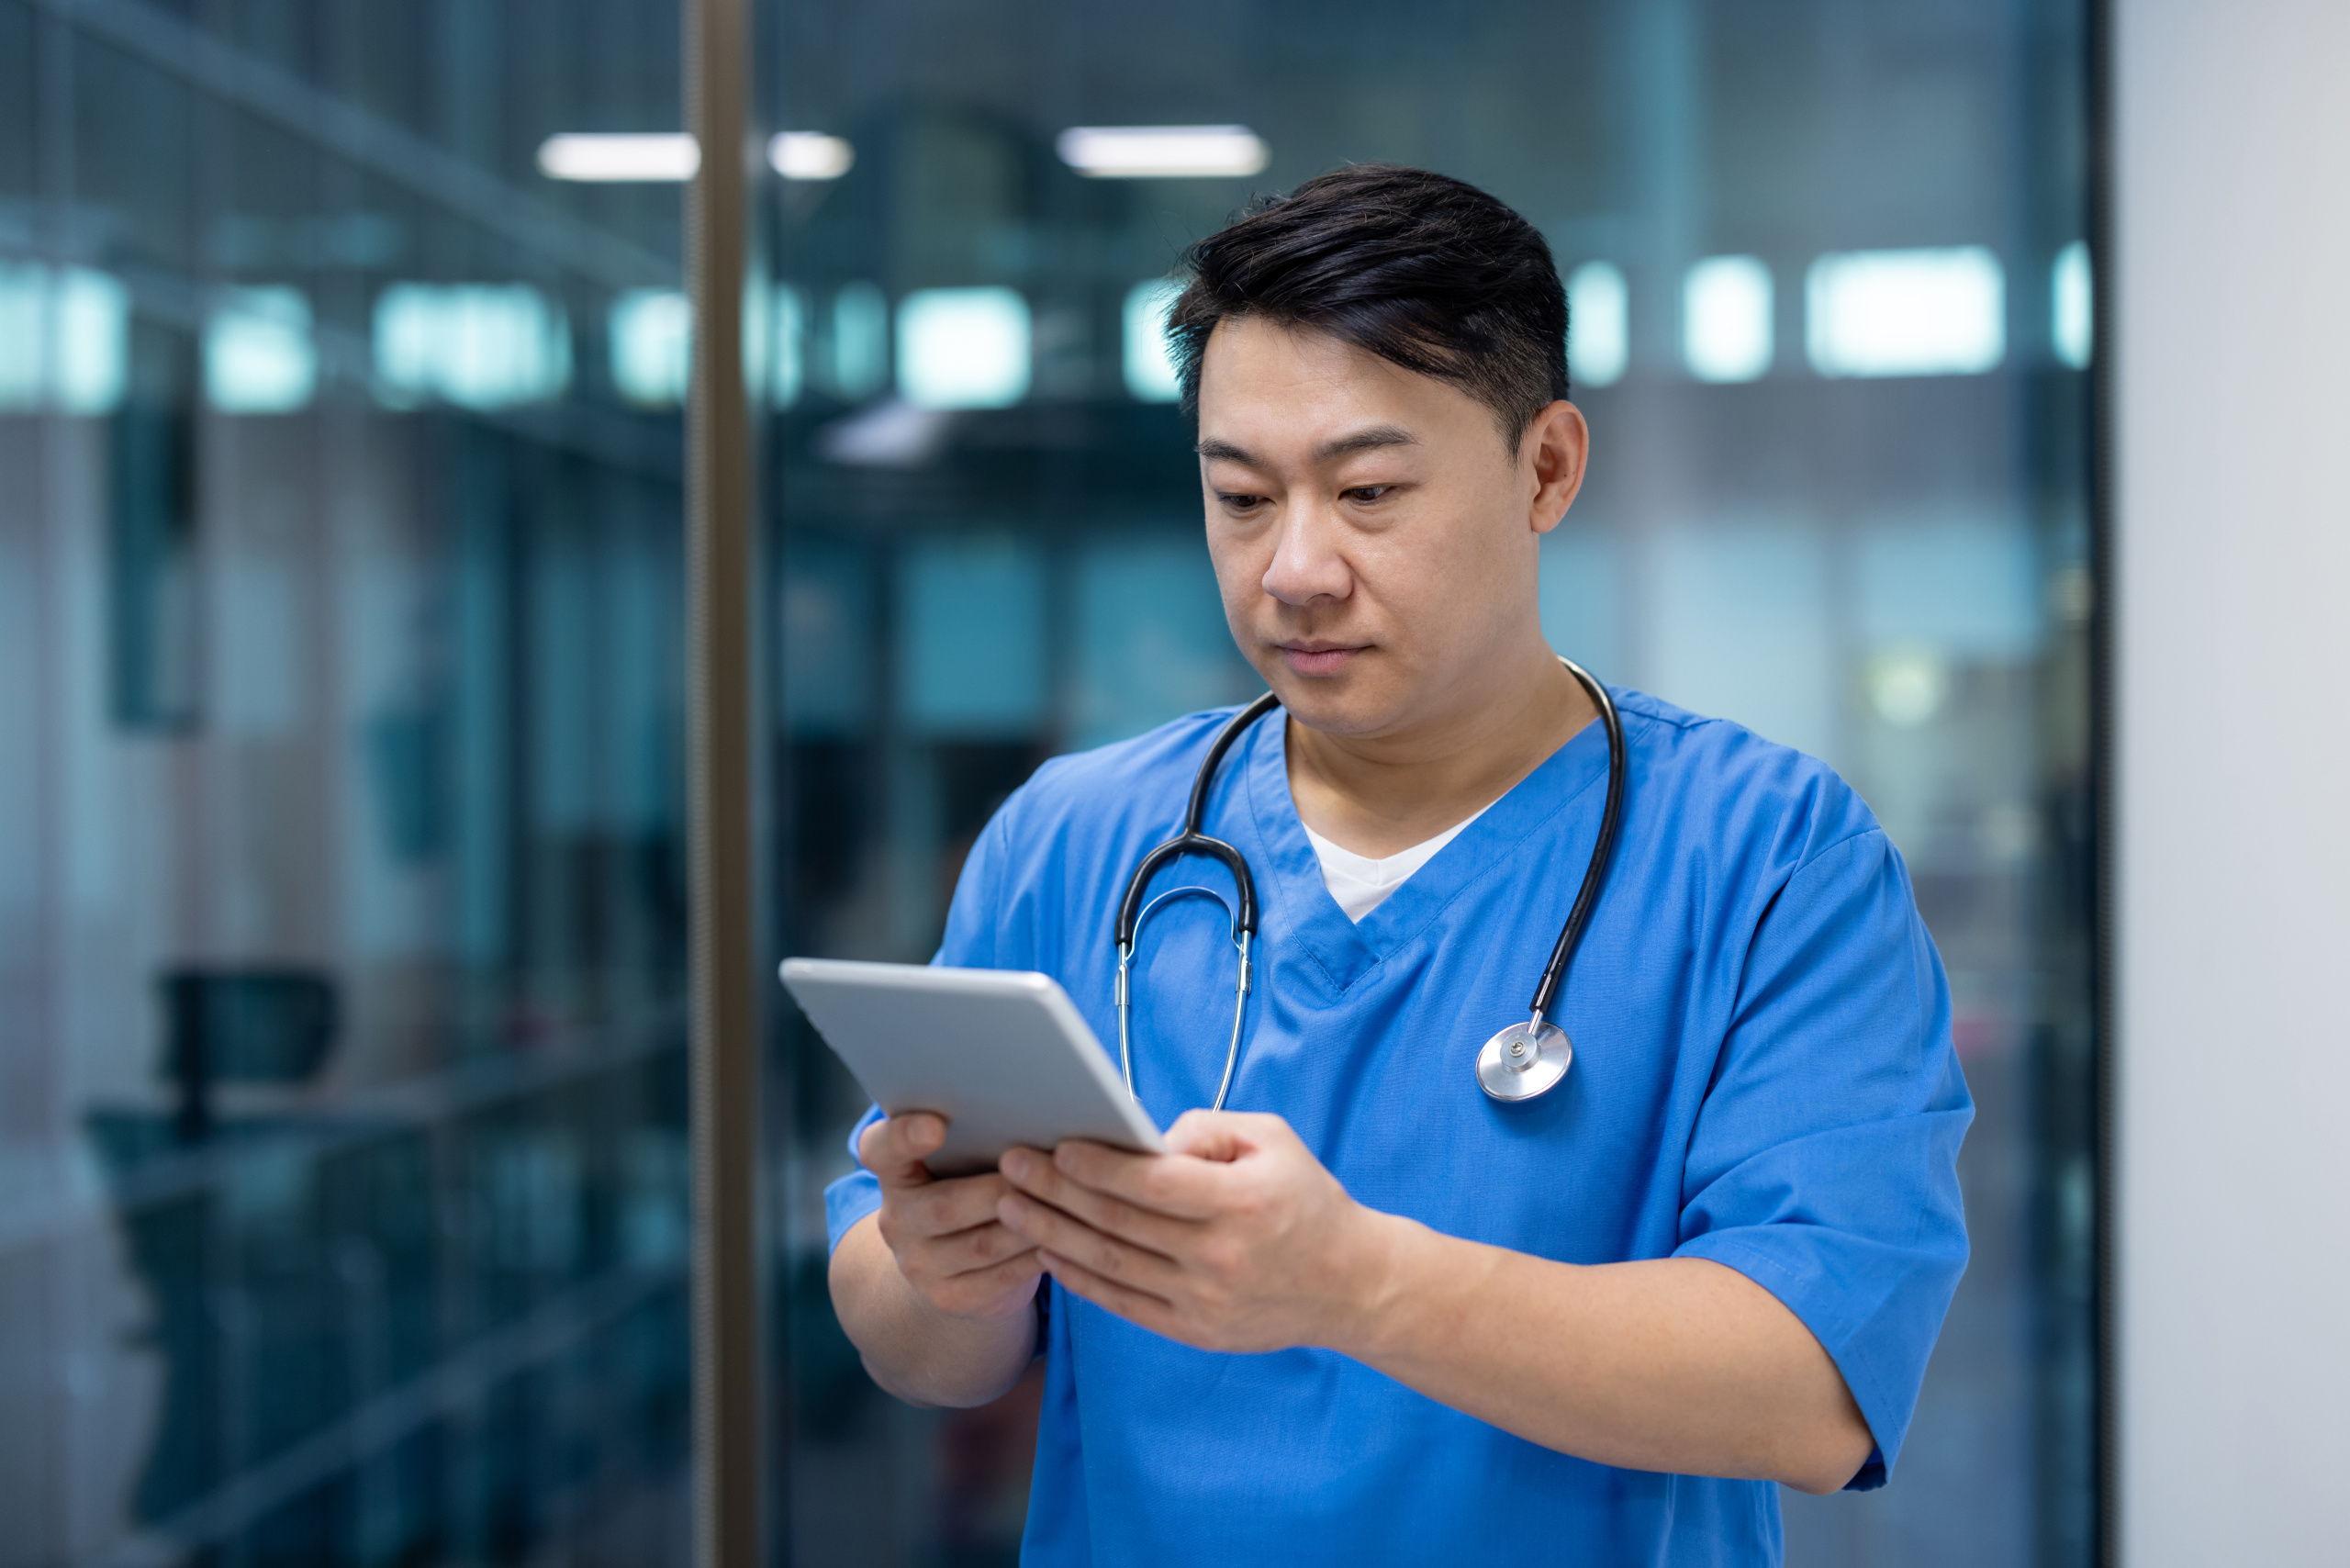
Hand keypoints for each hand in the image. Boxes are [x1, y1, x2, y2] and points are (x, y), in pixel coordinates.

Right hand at [861, 1113, 1045, 1321]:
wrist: (950, 1261)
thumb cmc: (968, 1183)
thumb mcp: (958, 1158)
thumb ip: (975, 1133)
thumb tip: (1030, 1109)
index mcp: (893, 1172)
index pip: (881, 1149)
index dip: (903, 1137)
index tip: (936, 1125)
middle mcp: (895, 1221)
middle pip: (944, 1206)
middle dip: (999, 1191)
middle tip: (1044, 1171)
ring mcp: (919, 1265)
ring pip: (982, 1245)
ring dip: (1029, 1224)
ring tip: (1066, 1203)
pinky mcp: (950, 1297)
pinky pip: (1001, 1277)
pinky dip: (1036, 1256)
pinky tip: (1064, 1239)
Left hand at [995, 1110, 1395, 1353]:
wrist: (1348, 1285)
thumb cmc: (1304, 1197)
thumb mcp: (1271, 1139)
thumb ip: (1206, 1129)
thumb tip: (1143, 1138)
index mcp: (1242, 1203)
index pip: (1151, 1184)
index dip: (1096, 1166)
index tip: (1055, 1146)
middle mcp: (1219, 1257)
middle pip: (1118, 1223)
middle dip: (1055, 1191)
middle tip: (1011, 1166)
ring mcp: (1203, 1302)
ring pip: (1109, 1265)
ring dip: (1051, 1234)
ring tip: (1011, 1206)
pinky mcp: (1194, 1330)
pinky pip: (1122, 1302)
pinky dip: (1079, 1278)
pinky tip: (1048, 1251)